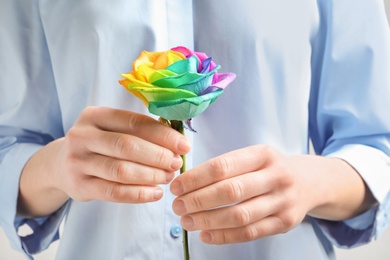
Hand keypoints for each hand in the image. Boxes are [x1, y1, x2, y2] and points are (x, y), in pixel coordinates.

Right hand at [55, 106, 190, 202]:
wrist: (61, 164)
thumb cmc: (99, 143)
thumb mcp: (112, 128)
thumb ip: (140, 131)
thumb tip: (177, 143)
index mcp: (95, 115)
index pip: (134, 122)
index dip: (163, 134)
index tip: (184, 145)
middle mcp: (82, 136)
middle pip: (127, 145)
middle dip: (158, 156)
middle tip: (176, 163)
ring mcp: (78, 162)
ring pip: (121, 170)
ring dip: (151, 175)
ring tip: (168, 177)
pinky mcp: (79, 186)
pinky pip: (114, 192)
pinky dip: (139, 194)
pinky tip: (156, 193)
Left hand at [170, 145, 372, 243]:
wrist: (310, 182)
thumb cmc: (270, 168)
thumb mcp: (254, 156)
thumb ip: (226, 167)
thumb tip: (186, 181)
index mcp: (263, 154)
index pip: (223, 166)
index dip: (195, 178)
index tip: (176, 186)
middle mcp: (276, 176)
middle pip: (230, 191)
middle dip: (198, 201)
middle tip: (178, 206)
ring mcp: (283, 201)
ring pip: (239, 215)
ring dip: (208, 221)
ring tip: (187, 221)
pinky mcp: (285, 223)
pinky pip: (250, 233)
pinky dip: (224, 236)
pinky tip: (205, 234)